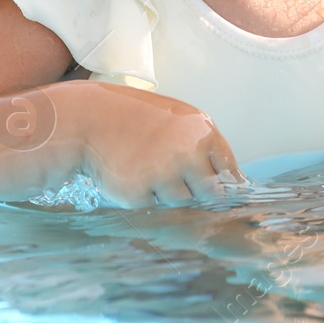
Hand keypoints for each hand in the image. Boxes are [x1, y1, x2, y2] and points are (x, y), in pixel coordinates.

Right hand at [64, 82, 242, 207]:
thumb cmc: (137, 117)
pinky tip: (130, 172)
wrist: (90, 119)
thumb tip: (234, 183)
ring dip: (167, 191)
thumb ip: (205, 145)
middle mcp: (187, 154)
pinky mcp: (139, 193)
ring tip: (147, 165)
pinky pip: (153, 205)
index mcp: (202, 132)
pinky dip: (144, 194)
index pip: (228, 170)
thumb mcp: (179, 119)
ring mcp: (162, 174)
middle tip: (173, 173)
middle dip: (196, 189)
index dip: (221, 179)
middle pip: (210, 193)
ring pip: (181, 202)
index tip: (214, 184)